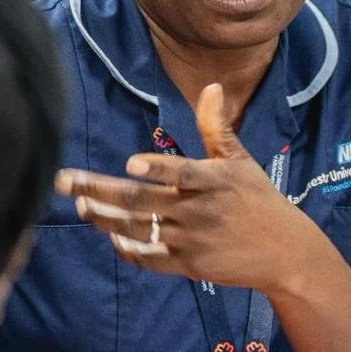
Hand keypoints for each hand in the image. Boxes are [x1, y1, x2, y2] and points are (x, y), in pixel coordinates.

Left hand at [56, 83, 321, 291]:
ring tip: (80, 205)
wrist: (285, 253)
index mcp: (213, 180)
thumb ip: (216, 127)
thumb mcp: (241, 161)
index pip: (181, 173)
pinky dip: (128, 248)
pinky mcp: (190, 264)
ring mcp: (192, 240)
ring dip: (104, 218)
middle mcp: (199, 210)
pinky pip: (150, 258)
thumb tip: (211, 87)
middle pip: (141, 201)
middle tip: (65, 181)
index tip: (129, 164)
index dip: (156, 168)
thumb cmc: (258, 199)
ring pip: (138, 228)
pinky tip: (111, 236)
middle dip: (98, 190)